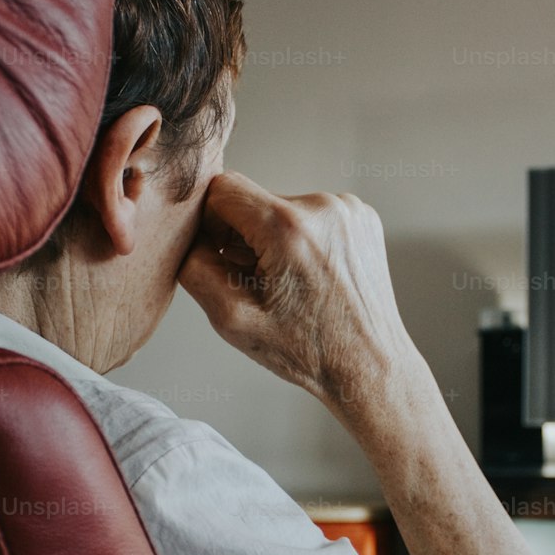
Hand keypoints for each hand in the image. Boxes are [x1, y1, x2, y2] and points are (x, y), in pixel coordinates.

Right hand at [178, 171, 416, 408]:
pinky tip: (310, 276)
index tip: (220, 255)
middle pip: (254, 200)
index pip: (222, 189)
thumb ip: (194, 267)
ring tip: (288, 285)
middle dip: (244, 237)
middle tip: (257, 282)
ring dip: (274, 240)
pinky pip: (312, 216)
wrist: (368, 365)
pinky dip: (302, 240)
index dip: (210, 223)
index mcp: (287, 228)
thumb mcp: (231, 319)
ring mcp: (348, 210)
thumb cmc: (310, 351)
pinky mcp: (362, 217)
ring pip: (283, 209)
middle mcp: (322, 208)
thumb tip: (186, 235)